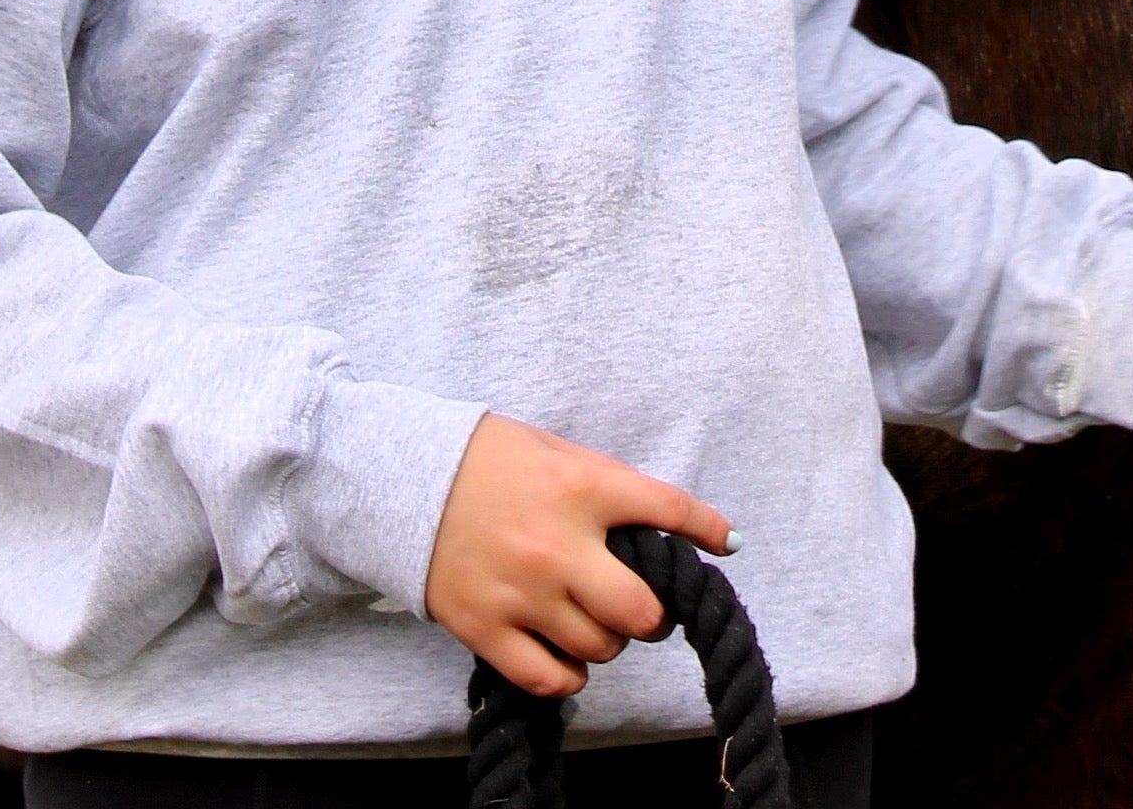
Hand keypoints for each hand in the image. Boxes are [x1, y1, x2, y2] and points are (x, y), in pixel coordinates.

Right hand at [424, 415, 733, 697]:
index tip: (727, 542)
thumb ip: (607, 489)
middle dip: (656, 614)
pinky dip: (570, 676)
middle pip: (641, 610)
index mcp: (585, 487)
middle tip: (648, 607)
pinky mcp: (485, 629)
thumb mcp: (559, 453)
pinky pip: (549, 678)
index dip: (708, 530)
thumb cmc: (490, 460)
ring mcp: (522, 593)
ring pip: (600, 648)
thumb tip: (659, 524)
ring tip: (597, 624)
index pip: (669, 510)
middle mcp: (560, 545)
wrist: (406, 478)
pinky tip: (568, 657)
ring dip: (610, 641)